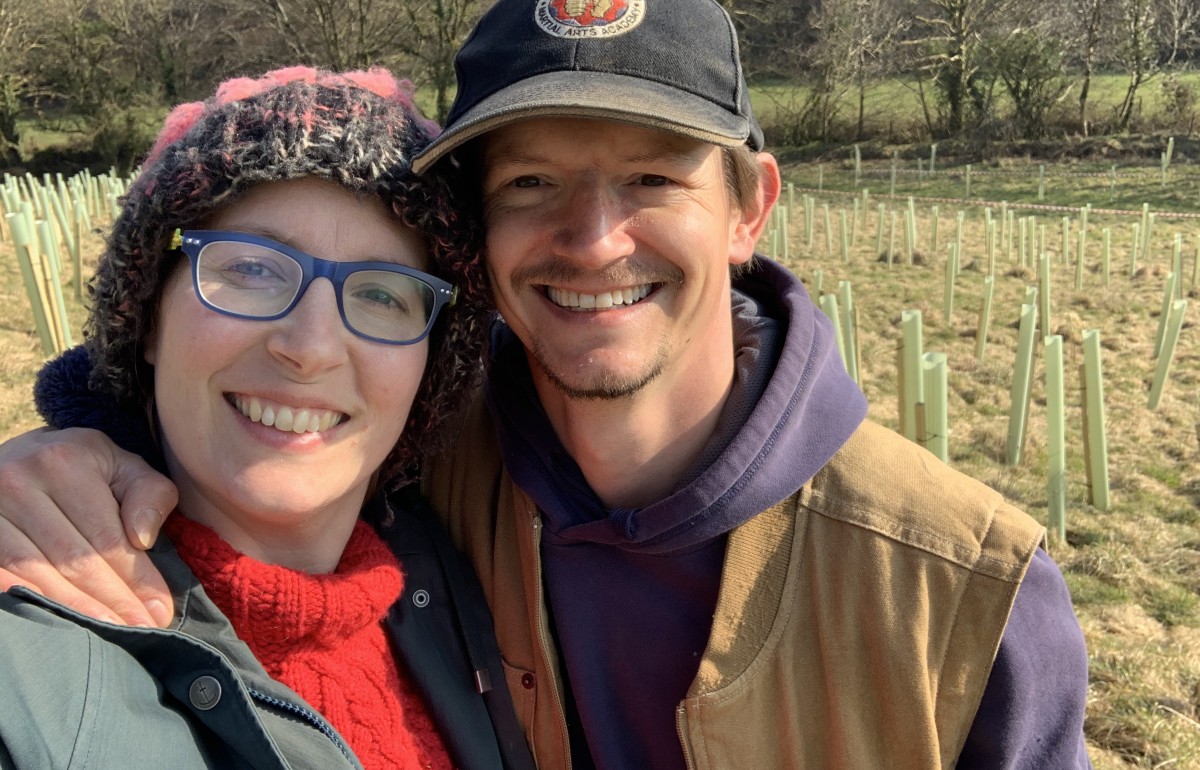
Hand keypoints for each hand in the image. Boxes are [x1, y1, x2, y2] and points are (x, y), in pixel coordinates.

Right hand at [0, 427, 177, 626]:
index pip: (107, 537)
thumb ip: (150, 494)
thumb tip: (144, 538)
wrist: (20, 455)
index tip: (158, 611)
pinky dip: (31, 599)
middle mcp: (21, 482)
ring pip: (35, 573)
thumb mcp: (124, 467)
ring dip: (75, 609)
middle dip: (111, 601)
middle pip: (73, 560)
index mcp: (67, 462)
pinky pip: (4, 575)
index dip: (135, 579)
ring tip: (108, 634)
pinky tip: (55, 622)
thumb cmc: (83, 467)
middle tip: (140, 631)